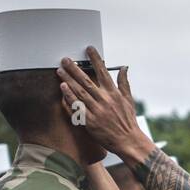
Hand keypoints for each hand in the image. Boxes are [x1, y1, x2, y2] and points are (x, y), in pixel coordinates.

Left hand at [58, 47, 153, 164]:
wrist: (128, 141)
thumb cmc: (128, 121)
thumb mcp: (129, 100)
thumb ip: (124, 83)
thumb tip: (124, 68)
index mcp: (114, 93)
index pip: (103, 72)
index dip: (95, 59)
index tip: (89, 49)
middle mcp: (105, 100)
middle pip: (86, 81)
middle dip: (75, 68)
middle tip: (65, 59)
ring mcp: (96, 111)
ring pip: (80, 92)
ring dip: (69, 80)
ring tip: (60, 71)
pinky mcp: (90, 121)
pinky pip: (77, 107)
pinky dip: (70, 97)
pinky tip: (63, 88)